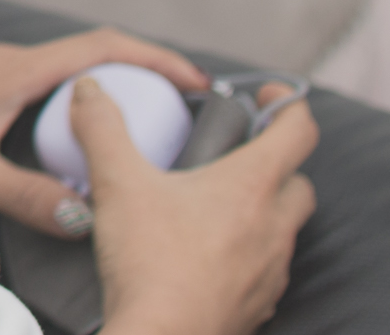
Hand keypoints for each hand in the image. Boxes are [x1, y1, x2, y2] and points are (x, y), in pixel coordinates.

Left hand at [0, 29, 208, 235]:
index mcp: (14, 69)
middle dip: (146, 77)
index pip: (101, 46)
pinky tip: (91, 144)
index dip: (155, 58)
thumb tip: (88, 217)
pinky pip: (50, 88)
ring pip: (71, 73)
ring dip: (114, 92)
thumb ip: (26, 195)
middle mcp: (10, 62)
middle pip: (95, 57)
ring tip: (154, 129)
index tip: (198, 80)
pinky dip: (83, 106)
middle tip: (190, 114)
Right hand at [79, 74, 316, 334]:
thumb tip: (90, 89)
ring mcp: (271, 268)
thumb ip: (102, 127)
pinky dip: (248, 250)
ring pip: (285, 226)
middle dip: (275, 161)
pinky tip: (206, 252)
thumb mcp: (116, 182)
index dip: (286, 104)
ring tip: (211, 205)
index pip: (297, 131)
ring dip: (261, 208)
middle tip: (233, 155)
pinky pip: (267, 265)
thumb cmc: (150, 263)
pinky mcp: (259, 301)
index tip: (263, 97)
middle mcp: (273, 226)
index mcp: (250, 187)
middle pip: (299, 180)